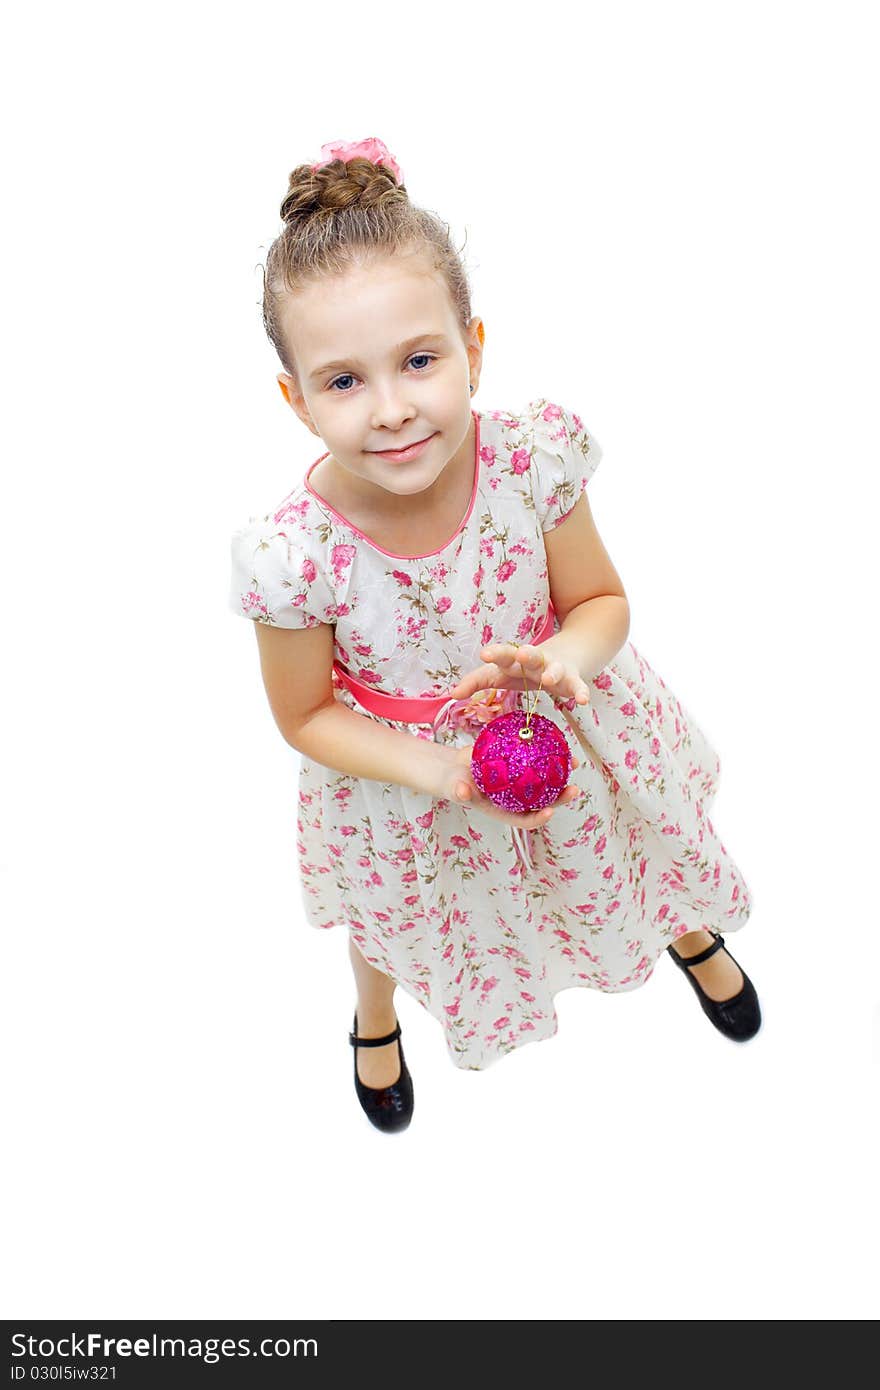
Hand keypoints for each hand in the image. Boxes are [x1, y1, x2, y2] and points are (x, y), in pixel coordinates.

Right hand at [437, 744, 582, 830]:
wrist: (454, 768)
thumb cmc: (454, 784)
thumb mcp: (455, 788)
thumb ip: (459, 791)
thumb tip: (462, 791)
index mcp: (505, 810)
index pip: (525, 819)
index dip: (539, 818)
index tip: (550, 811)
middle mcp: (516, 798)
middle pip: (543, 800)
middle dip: (561, 797)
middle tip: (574, 789)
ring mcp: (519, 781)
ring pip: (544, 779)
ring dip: (561, 772)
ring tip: (574, 762)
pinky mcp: (518, 764)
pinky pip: (535, 759)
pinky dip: (545, 751)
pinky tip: (554, 739)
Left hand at [448, 644, 590, 706]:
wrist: (567, 653)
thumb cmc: (525, 669)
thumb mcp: (502, 674)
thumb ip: (477, 682)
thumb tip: (452, 695)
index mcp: (515, 660)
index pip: (502, 656)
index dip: (494, 655)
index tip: (484, 654)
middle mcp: (535, 661)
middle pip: (530, 654)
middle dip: (525, 654)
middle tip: (521, 653)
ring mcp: (555, 668)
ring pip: (554, 668)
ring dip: (551, 672)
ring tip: (548, 679)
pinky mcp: (573, 679)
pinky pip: (577, 686)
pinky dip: (581, 692)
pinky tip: (583, 700)